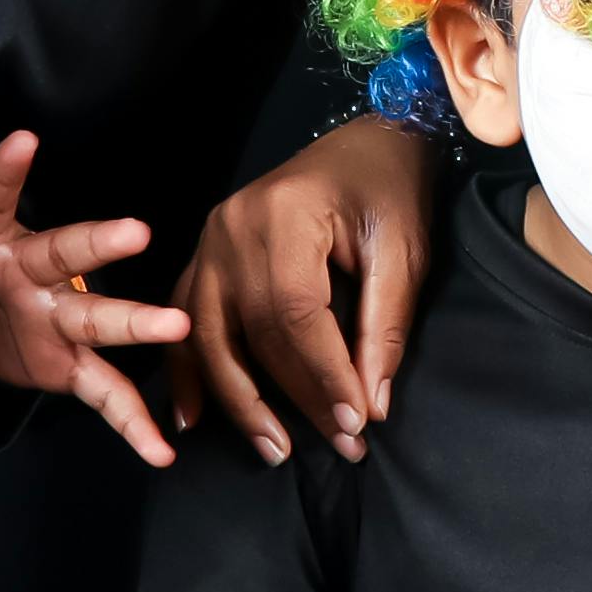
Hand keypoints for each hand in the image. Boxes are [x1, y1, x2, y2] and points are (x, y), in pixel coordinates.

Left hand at [0, 132, 182, 464]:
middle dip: (96, 245)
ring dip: (134, 324)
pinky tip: (160, 453)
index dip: (4, 174)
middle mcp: (29, 273)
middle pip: (63, 255)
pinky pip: (101, 393)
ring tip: (175, 327)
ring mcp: (53, 318)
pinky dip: (130, 423)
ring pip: (96, 319)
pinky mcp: (64, 363)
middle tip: (133, 230)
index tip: (24, 140)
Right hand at [190, 116, 436, 464]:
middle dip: (296, 398)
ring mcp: (210, 240)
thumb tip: (372, 404)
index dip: (324, 375)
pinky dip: (189, 369)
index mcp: (282, 215)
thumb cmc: (389, 190)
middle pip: (254, 332)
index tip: (355, 424)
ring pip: (210, 336)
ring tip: (274, 450)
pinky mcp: (205, 254)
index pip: (296, 314)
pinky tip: (196, 416)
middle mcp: (231, 228)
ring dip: (239, 400)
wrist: (366, 141)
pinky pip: (189, 320)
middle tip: (340, 445)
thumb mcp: (403, 250)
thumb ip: (383, 325)